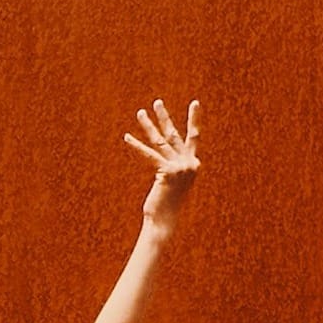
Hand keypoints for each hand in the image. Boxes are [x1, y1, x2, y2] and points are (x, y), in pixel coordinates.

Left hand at [124, 98, 201, 234]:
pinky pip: (149, 155)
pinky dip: (137, 146)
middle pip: (174, 134)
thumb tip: (165, 161)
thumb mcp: (174, 183)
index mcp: (193, 164)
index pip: (193, 137)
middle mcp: (189, 163)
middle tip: (157, 101)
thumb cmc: (168, 204)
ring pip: (159, 141)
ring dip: (148, 125)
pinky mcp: (167, 172)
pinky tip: (127, 137)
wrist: (166, 221)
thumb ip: (173, 168)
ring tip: (140, 112)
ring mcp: (179, 167)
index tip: (195, 103)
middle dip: (164, 117)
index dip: (193, 119)